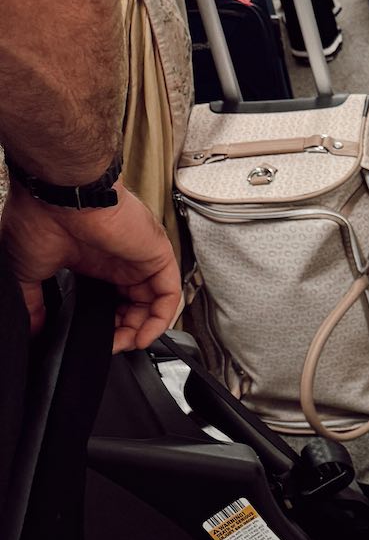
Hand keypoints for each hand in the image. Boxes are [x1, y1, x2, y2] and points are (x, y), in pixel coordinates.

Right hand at [0, 180, 181, 351]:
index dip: (104, 325)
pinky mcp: (157, 255)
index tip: (93, 340)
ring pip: (154, 303)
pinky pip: (169, 293)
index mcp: (92, 262)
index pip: (109, 302)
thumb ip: (34, 301)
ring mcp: (139, 258)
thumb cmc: (38, 217)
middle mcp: (119, 261)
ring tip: (127, 344)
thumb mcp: (29, 269)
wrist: (57, 193)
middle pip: (133, 306)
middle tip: (110, 346)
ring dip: (143, 329)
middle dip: (124, 332)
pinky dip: (161, 319)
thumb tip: (32, 328)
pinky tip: (143, 335)